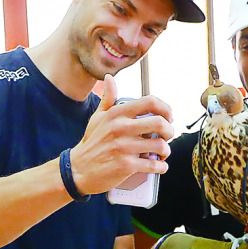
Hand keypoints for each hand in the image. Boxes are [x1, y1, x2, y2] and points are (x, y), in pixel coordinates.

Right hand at [70, 75, 174, 195]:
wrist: (78, 170)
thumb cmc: (91, 143)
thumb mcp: (97, 118)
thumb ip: (107, 99)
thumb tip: (109, 78)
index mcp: (117, 114)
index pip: (150, 102)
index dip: (165, 109)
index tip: (168, 117)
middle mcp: (121, 128)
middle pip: (160, 123)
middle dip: (169, 131)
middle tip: (166, 136)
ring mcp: (124, 147)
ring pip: (160, 145)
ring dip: (166, 150)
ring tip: (162, 153)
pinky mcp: (126, 165)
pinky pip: (154, 164)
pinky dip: (161, 166)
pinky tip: (160, 165)